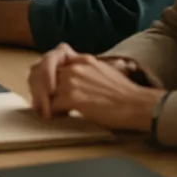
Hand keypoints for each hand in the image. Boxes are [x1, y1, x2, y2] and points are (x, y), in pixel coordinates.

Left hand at [49, 53, 164, 131]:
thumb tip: (73, 82)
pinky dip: (51, 113)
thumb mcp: (103, 71)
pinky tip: (56, 118)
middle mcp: (75, 66)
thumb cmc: (125, 94)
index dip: (44, 72)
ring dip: (43, 101)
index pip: (52, 58)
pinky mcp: (73, 97)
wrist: (138, 104)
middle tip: (39, 100)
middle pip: (42, 71)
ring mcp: (73, 80)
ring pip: (44, 89)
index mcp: (82, 58)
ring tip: (46, 112)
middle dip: (38, 86)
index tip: (45, 85)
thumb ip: (85, 71)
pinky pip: (51, 105)